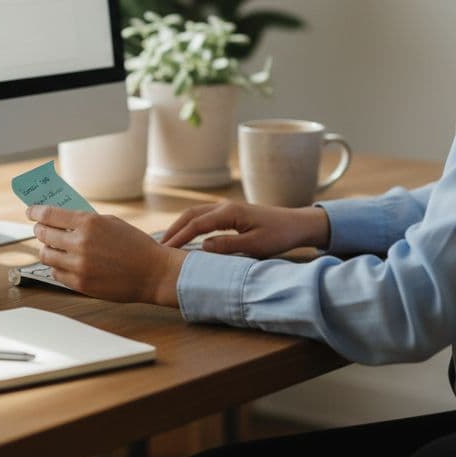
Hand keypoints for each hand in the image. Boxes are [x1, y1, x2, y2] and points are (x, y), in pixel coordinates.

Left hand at [27, 205, 187, 306]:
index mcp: (89, 223)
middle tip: (40, 229)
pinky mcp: (80, 284)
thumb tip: (63, 221)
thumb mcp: (112, 223)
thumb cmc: (136, 246)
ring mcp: (78, 266)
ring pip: (46, 256)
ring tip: (52, 248)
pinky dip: (57, 267)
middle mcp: (80, 243)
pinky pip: (56, 274)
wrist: (153, 273)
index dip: (35, 212)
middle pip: (44, 235)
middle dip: (39, 230)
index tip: (30, 211)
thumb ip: (87, 221)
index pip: (49, 215)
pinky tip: (64, 263)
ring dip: (47, 250)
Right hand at [159, 201, 330, 258]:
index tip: (165, 250)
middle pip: (191, 214)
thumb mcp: (255, 245)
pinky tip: (186, 236)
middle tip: (158, 246)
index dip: (179, 237)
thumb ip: (228, 246)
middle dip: (174, 229)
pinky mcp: (230, 213)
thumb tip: (202, 247)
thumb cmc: (279, 235)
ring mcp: (227, 207)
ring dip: (180, 226)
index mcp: (230, 212)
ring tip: (167, 242)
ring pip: (196, 213)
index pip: (197, 224)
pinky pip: (204, 216)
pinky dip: (190, 224)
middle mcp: (225, 206)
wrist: (296, 224)